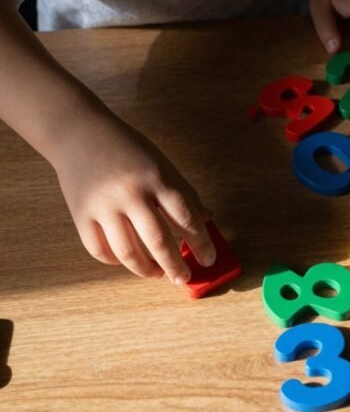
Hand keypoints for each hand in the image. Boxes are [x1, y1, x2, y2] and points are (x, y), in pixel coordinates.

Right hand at [52, 114, 215, 284]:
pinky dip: (116, 262)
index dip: (200, 242)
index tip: (208, 259)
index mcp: (156, 178)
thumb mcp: (162, 164)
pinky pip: (100, 250)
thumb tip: (206, 220)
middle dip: (175, 265)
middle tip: (184, 278)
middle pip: (157, 241)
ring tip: (159, 274)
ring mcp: (103, 206)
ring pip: (127, 252)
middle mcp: (130, 193)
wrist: (79, 133)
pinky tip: (130, 261)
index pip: (186, 218)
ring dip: (147, 270)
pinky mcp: (81, 215)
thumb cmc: (128, 149)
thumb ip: (185, 193)